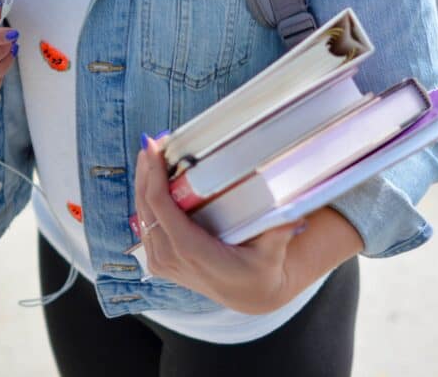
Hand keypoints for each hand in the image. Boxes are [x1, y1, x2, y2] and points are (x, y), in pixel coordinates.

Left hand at [135, 133, 305, 314]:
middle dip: (146, 172)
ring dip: (143, 183)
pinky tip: (151, 178)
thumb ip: (280, 233)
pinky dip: (146, 199)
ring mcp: (162, 262)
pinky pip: (146, 224)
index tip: (154, 149)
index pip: (161, 210)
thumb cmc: (261, 269)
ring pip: (142, 215)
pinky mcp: (160, 260)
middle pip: (146, 208)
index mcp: (192, 252)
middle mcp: (171, 259)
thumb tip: (296, 215)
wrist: (250, 295)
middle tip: (152, 142)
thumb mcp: (273, 253)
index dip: (154, 177)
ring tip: (150, 153)